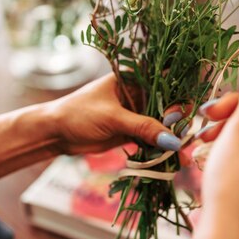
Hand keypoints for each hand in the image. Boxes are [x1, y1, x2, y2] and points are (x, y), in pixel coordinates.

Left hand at [45, 73, 181, 154]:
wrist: (56, 133)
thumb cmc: (78, 114)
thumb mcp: (112, 118)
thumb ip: (143, 127)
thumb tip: (173, 141)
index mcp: (134, 78)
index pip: (166, 80)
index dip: (179, 94)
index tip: (179, 113)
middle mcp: (139, 93)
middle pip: (169, 104)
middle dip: (179, 120)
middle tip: (182, 137)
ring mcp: (137, 113)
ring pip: (163, 124)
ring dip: (172, 138)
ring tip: (181, 154)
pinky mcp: (133, 131)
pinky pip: (153, 139)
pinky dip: (161, 149)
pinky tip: (171, 160)